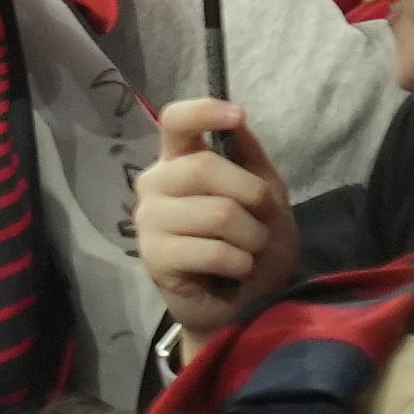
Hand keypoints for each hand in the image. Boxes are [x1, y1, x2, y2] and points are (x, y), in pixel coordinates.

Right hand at [131, 99, 299, 336]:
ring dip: (252, 237)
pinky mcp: (154, 258)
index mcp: (178, 163)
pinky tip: (234, 271)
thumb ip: (249, 158)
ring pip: (217, 213)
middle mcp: (154, 185)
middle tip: (261, 222)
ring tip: (249, 251)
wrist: (243, 302)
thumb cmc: (251, 243)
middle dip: (251, 195)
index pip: (175, 122)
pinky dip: (240, 263)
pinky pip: (214, 250)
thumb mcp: (264, 195)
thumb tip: (238, 119)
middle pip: (203, 167)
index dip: (203, 112)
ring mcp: (149, 222)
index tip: (236, 116)